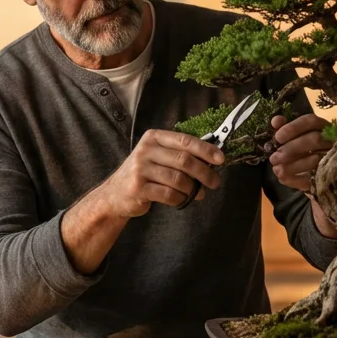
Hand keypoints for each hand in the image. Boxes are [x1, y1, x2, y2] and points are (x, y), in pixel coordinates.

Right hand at [100, 129, 224, 217]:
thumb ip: (179, 154)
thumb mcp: (157, 156)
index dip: (205, 150)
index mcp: (153, 137)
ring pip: (178, 179)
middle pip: (184, 160)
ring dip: (193, 189)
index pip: (185, 141)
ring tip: (199, 194)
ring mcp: (140, 169)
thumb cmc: (144, 174)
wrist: (115, 194)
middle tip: (215, 182)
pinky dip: (180, 199)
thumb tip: (212, 160)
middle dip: (204, 173)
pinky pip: (168, 194)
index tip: (221, 159)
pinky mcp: (138, 188)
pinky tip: (181, 200)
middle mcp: (145, 150)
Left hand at [266, 114, 332, 192]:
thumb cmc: (298, 149)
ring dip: (293, 165)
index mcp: (321, 127)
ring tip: (276, 169)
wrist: (309, 174)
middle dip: (292, 148)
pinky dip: (296, 179)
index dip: (293, 128)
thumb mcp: (290, 137)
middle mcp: (330, 140)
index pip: (311, 121)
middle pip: (315, 139)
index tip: (278, 137)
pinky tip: (283, 178)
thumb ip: (283, 128)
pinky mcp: (328, 177)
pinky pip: (314, 178)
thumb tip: (276, 121)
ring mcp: (332, 159)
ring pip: (316, 159)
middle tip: (274, 158)